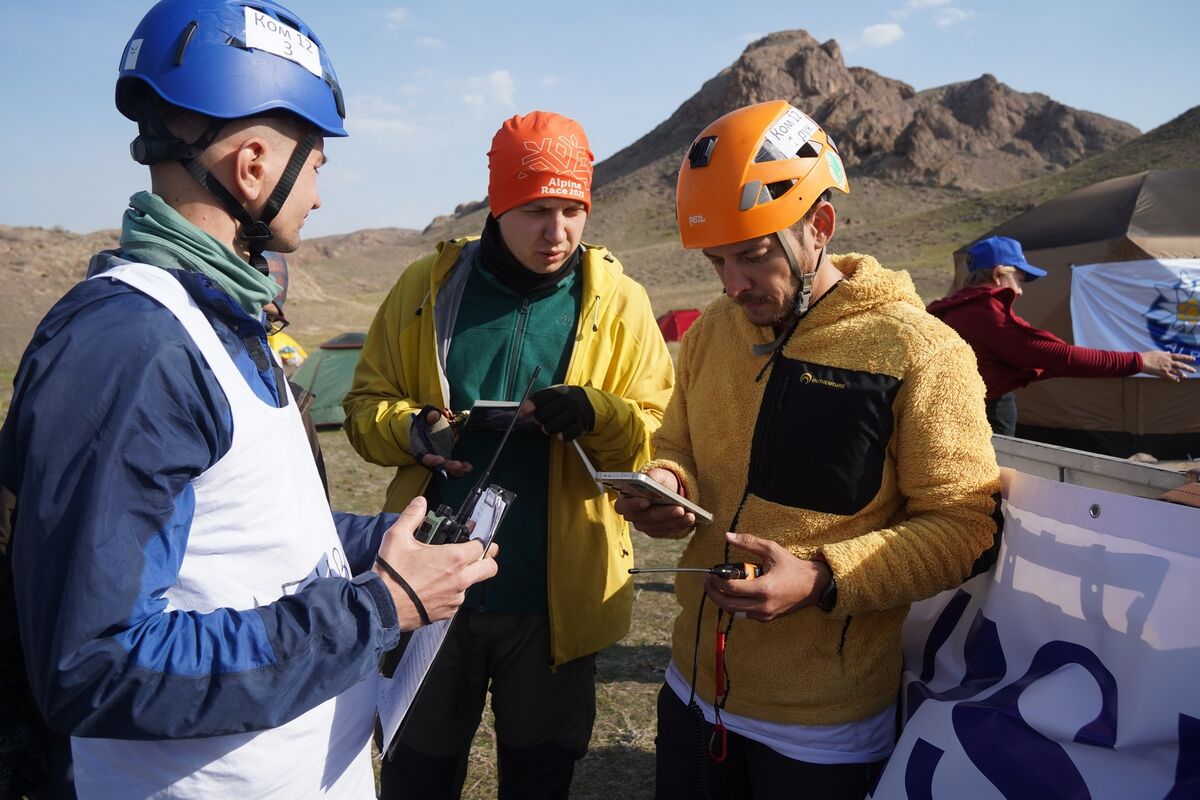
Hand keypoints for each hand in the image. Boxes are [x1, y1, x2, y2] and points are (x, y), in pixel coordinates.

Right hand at [372, 497, 497, 629]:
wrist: (381, 607)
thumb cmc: (391, 574)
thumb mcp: (397, 537)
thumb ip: (412, 516)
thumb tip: (420, 503)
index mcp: (454, 558)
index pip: (483, 547)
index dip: (480, 541)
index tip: (475, 539)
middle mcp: (460, 579)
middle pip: (489, 568)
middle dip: (486, 560)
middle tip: (475, 555)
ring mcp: (455, 598)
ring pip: (472, 584)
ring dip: (466, 577)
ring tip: (445, 571)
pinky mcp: (448, 612)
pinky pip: (457, 599)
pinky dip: (451, 592)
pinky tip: (435, 587)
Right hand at [411, 407, 472, 476]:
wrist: (428, 427)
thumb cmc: (426, 422)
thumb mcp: (427, 416)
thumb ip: (430, 415)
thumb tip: (433, 415)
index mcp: (419, 447)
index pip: (423, 456)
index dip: (431, 460)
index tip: (440, 460)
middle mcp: (427, 457)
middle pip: (436, 466)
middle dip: (447, 466)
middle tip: (458, 465)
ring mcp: (436, 460)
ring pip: (445, 469)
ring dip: (456, 470)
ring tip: (466, 468)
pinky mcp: (445, 461)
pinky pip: (452, 468)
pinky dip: (460, 469)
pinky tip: (468, 467)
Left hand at [520, 385, 594, 440]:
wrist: (587, 402)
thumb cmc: (563, 400)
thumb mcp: (553, 394)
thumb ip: (538, 401)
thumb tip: (522, 412)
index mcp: (557, 391)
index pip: (541, 397)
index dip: (530, 406)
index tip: (522, 413)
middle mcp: (567, 401)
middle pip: (544, 414)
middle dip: (537, 419)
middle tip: (538, 421)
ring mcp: (575, 413)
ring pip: (553, 426)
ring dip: (547, 429)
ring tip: (547, 427)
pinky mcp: (581, 424)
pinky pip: (568, 434)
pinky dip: (562, 436)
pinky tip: (560, 434)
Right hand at [613, 467, 695, 538]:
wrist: (671, 490)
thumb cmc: (661, 481)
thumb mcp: (657, 474)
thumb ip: (651, 476)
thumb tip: (647, 480)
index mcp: (626, 499)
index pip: (622, 506)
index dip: (633, 505)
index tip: (646, 501)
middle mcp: (633, 515)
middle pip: (644, 519)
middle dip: (663, 514)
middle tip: (679, 508)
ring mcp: (644, 525)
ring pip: (658, 527)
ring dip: (674, 521)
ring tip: (690, 515)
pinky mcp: (657, 531)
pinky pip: (667, 531)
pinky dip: (680, 525)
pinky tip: (690, 519)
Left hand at [704, 531, 829, 621]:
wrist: (813, 586)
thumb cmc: (792, 567)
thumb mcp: (772, 550)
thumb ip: (749, 542)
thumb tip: (728, 536)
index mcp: (764, 589)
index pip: (732, 588)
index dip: (717, 581)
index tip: (710, 573)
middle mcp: (763, 605)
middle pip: (728, 604)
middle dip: (713, 593)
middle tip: (707, 581)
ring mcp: (765, 614)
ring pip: (734, 612)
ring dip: (722, 601)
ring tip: (716, 587)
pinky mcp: (767, 618)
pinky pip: (744, 615)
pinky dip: (734, 606)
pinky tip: (731, 594)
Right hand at [1140, 350, 1195, 381]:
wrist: (1141, 361)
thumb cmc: (1147, 355)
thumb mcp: (1157, 352)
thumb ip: (1164, 353)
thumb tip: (1169, 352)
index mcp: (1167, 356)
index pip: (1180, 356)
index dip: (1187, 357)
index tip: (1193, 359)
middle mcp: (1168, 361)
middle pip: (1181, 365)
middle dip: (1188, 368)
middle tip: (1194, 370)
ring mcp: (1166, 367)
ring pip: (1177, 371)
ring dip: (1182, 374)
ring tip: (1186, 376)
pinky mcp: (1162, 372)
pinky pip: (1170, 376)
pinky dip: (1174, 378)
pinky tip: (1177, 380)